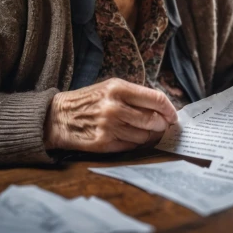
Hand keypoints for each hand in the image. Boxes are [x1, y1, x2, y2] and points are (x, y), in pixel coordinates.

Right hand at [43, 78, 176, 151]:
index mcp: (118, 88)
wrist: (59, 116)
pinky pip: (132, 145)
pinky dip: (136, 143)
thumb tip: (163, 108)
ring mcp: (109, 126)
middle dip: (161, 124)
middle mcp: (115, 106)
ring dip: (149, 135)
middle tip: (162, 125)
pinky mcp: (104, 143)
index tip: (173, 115)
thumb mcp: (110, 88)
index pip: (156, 99)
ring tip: (143, 131)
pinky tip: (129, 137)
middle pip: (153, 119)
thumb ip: (135, 96)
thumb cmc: (89, 100)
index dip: (169, 109)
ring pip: (145, 135)